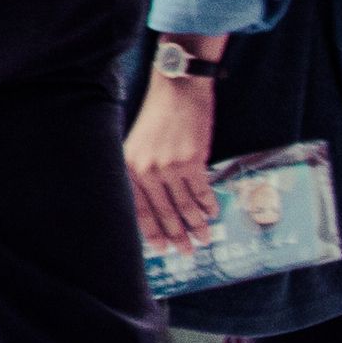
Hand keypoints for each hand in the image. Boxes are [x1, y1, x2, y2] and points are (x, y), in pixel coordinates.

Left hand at [127, 73, 220, 248]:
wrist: (177, 90)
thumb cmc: (159, 117)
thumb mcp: (140, 145)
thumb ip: (143, 173)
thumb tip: (157, 205)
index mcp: (129, 167)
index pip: (139, 209)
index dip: (153, 233)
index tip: (163, 249)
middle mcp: (146, 170)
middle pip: (163, 212)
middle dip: (177, 235)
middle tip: (187, 252)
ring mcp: (169, 166)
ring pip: (184, 205)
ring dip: (196, 225)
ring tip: (204, 238)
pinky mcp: (191, 160)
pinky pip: (201, 191)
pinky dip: (207, 205)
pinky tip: (212, 214)